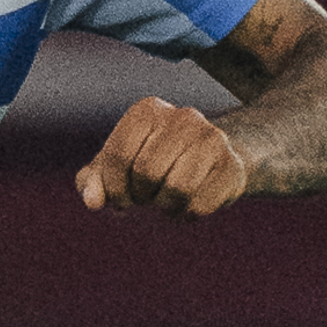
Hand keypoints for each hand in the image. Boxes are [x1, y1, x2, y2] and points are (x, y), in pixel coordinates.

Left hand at [75, 95, 245, 224]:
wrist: (209, 165)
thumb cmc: (152, 166)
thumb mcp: (117, 169)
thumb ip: (93, 181)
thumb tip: (93, 201)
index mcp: (148, 111)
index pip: (118, 153)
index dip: (113, 187)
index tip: (120, 198)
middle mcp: (183, 116)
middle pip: (147, 171)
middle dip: (141, 197)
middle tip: (148, 197)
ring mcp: (213, 138)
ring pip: (178, 188)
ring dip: (166, 207)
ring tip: (168, 202)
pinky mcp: (233, 166)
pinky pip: (201, 204)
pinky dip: (189, 215)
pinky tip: (190, 204)